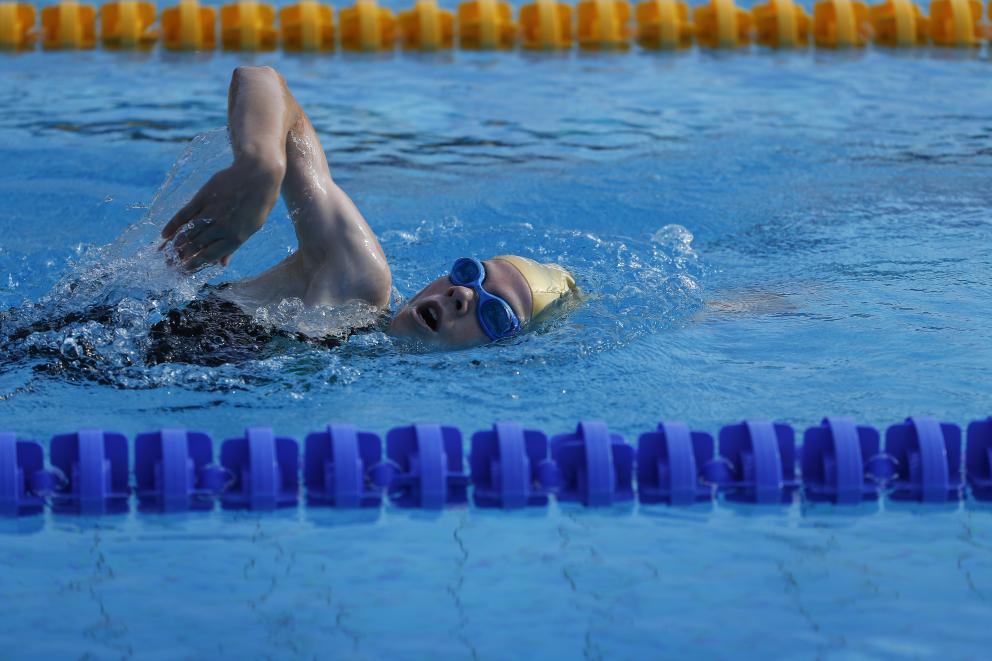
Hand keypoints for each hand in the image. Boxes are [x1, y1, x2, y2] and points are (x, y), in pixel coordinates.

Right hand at [160, 157, 283, 270]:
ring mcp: (211, 211)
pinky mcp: (203, 197)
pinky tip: (165, 234)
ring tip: (164, 253)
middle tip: (169, 265)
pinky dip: (173, 225)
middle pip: (195, 245)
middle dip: (180, 257)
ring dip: (173, 244)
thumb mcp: (251, 228)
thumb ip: (233, 246)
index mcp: (235, 238)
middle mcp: (222, 227)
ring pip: (187, 231)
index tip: (184, 270)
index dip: (194, 264)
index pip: (209, 255)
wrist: (258, 174)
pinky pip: (184, 214)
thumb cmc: (258, 203)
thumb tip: (221, 264)